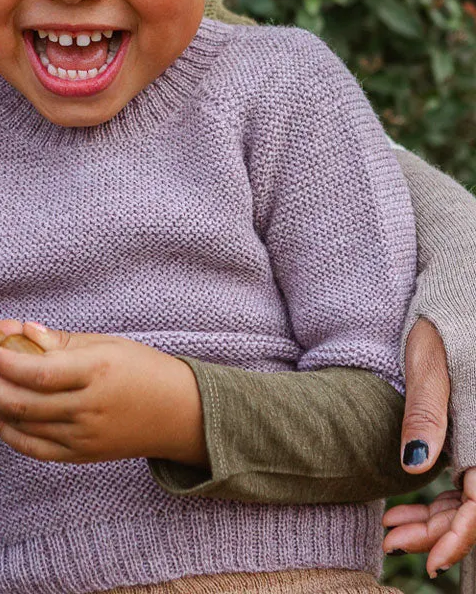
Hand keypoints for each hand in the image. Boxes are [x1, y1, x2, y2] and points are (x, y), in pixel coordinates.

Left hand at [0, 322, 206, 465]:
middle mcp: (88, 409)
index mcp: (95, 373)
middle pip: (23, 404)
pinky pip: (37, 448)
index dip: (7, 365)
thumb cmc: (141, 368)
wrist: (181, 415)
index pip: (41, 374)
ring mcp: (84, 438)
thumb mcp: (105, 342)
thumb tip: (16, 331)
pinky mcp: (82, 457)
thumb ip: (58, 340)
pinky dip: (11, 433)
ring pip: (25, 428)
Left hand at [380, 317, 475, 576]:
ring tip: (391, 529)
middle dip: (437, 533)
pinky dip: (437, 501)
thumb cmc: (444, 321)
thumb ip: (426, 414)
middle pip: (475, 509)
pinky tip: (403, 507)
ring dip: (435, 521)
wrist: (459, 295)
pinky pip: (465, 483)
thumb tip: (415, 467)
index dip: (458, 537)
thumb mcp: (428, 364)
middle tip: (391, 539)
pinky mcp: (474, 437)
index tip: (430, 563)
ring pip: (470, 500)